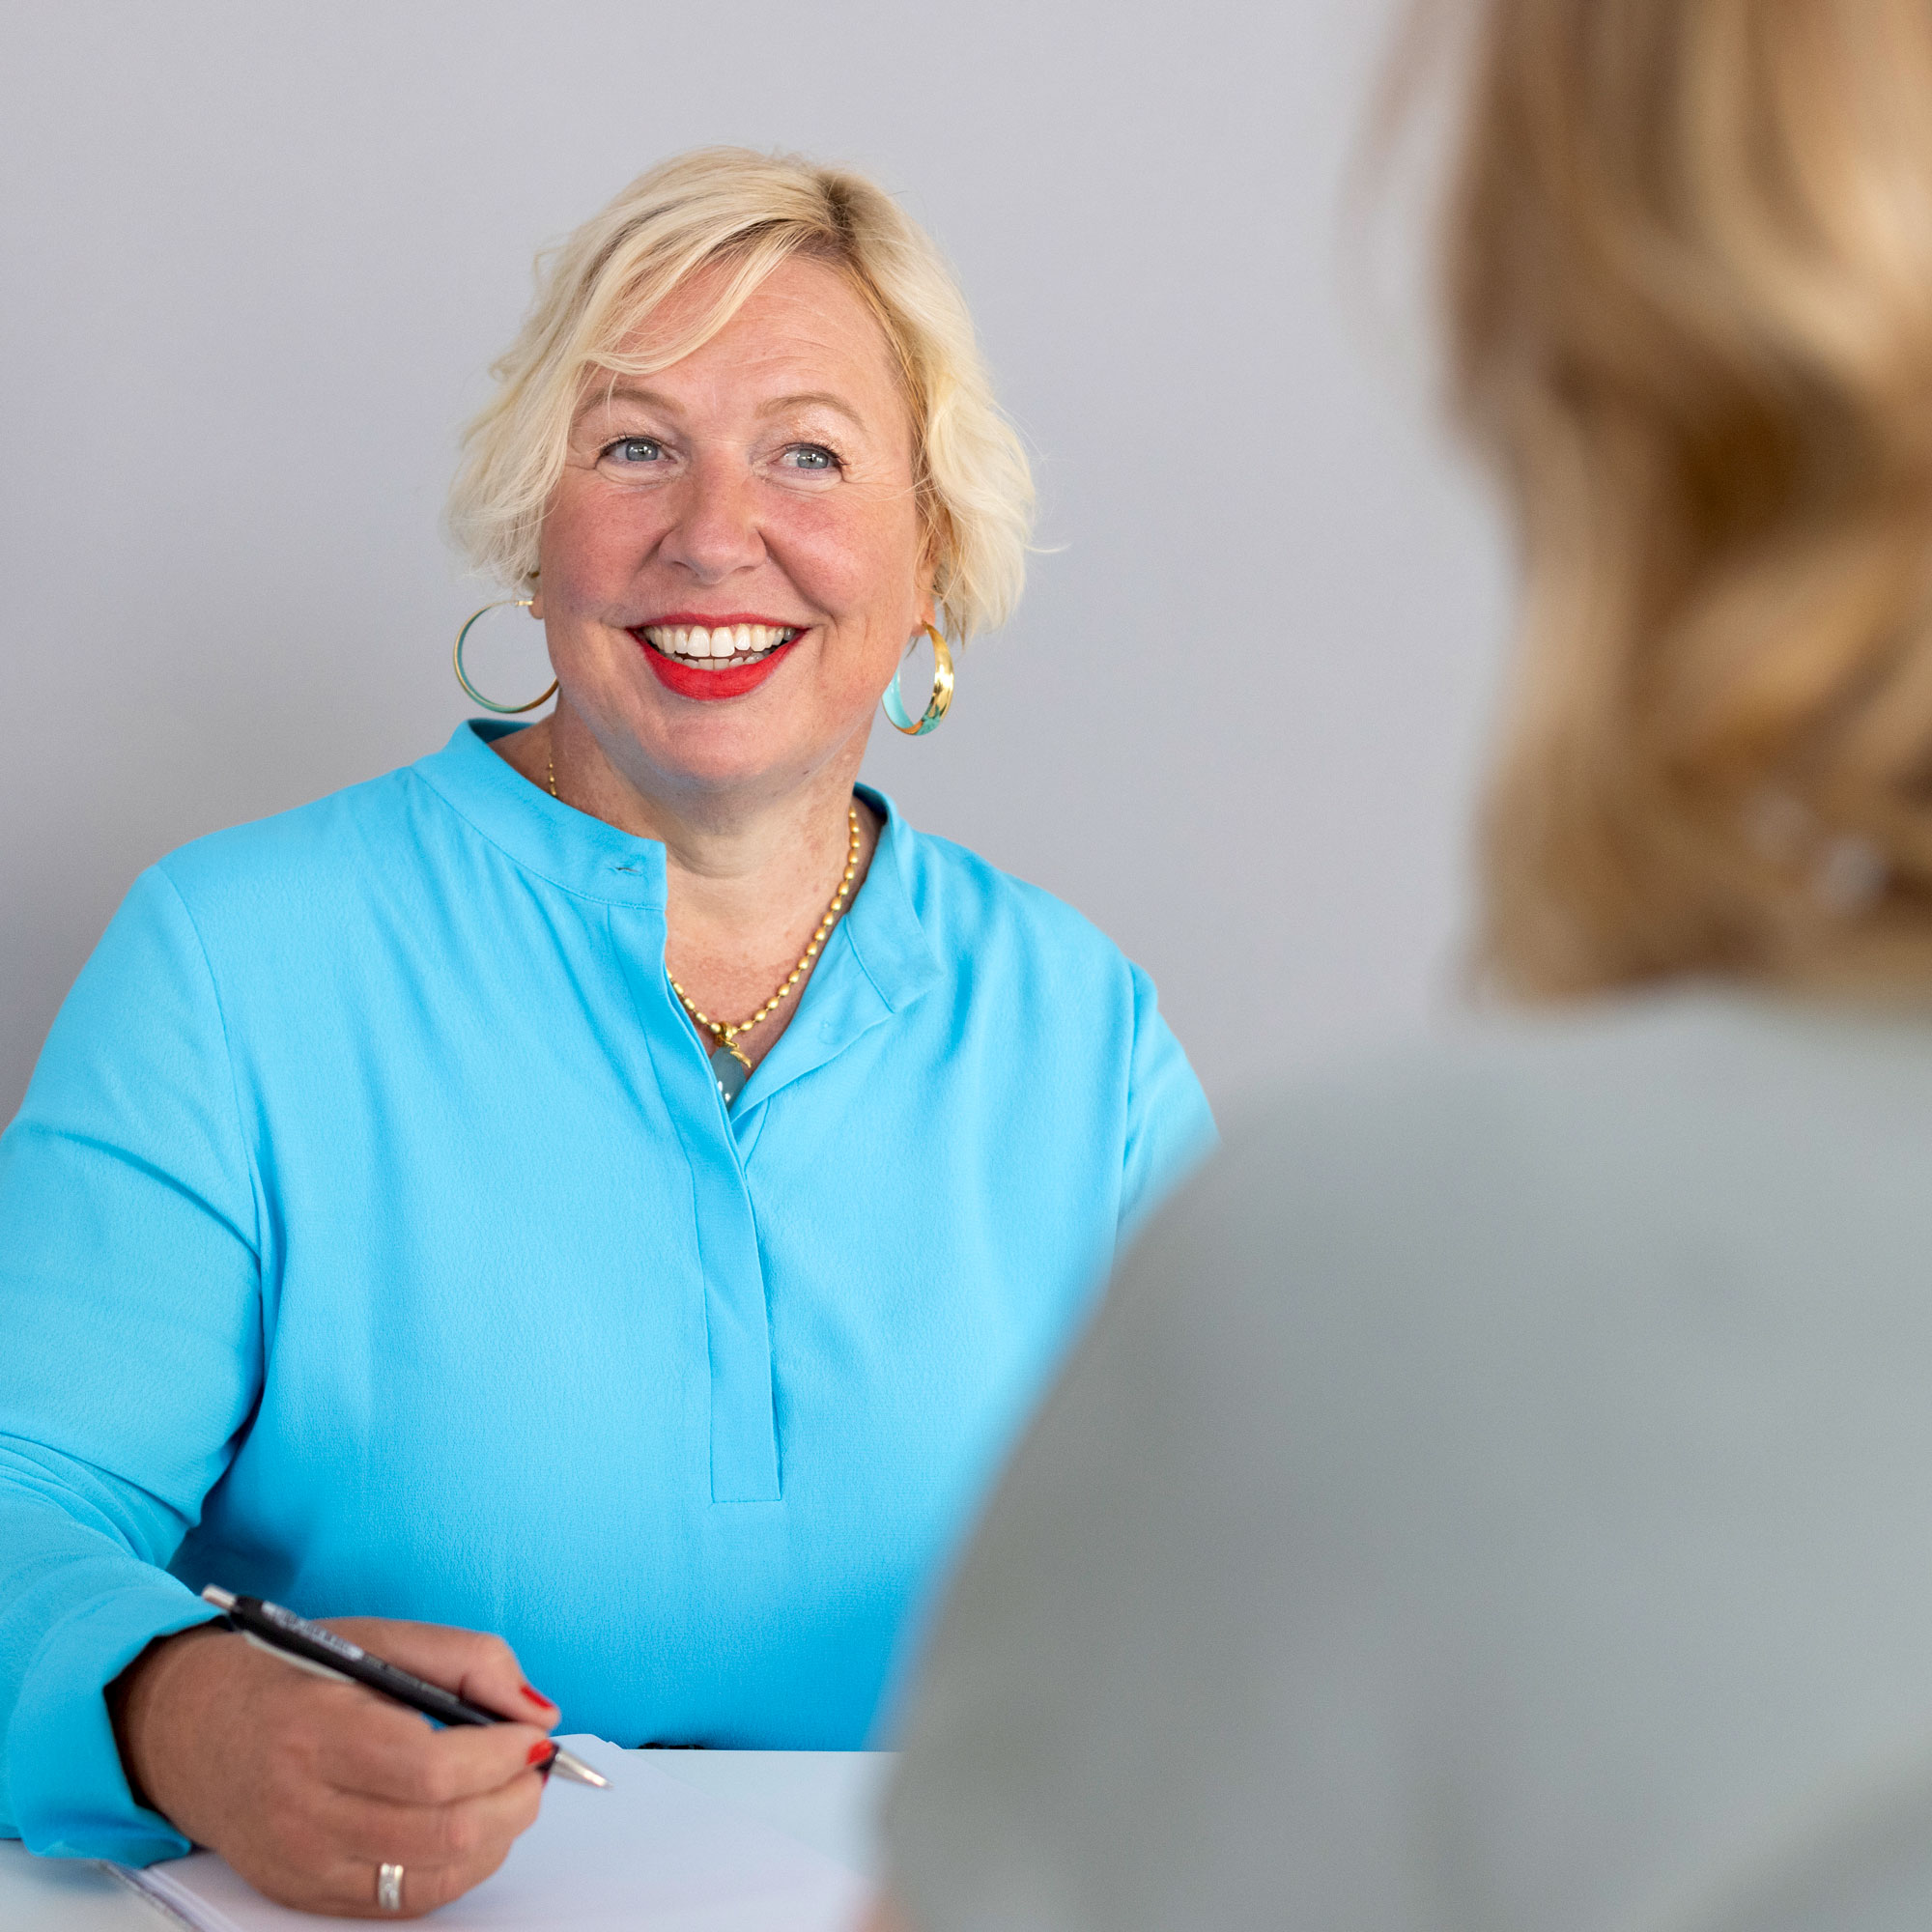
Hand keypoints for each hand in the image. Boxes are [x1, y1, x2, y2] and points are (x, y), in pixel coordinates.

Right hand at [114, 1616, 558, 1917]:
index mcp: (318, 1732)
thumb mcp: (380, 1639)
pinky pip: (402, 1903)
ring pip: (429, 1879)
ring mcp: (302, 1864)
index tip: (533, 1737)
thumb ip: (469, 1661)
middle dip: (512, 1801)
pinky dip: (456, 1870)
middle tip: (535, 1768)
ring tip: (510, 1795)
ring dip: (496, 1838)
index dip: (499, 1758)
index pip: (430, 1769)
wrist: (190, 1729)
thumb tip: (537, 1713)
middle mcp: (303, 1810)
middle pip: (439, 1833)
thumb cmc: (292, 1676)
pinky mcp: (305, 1894)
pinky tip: (471, 1830)